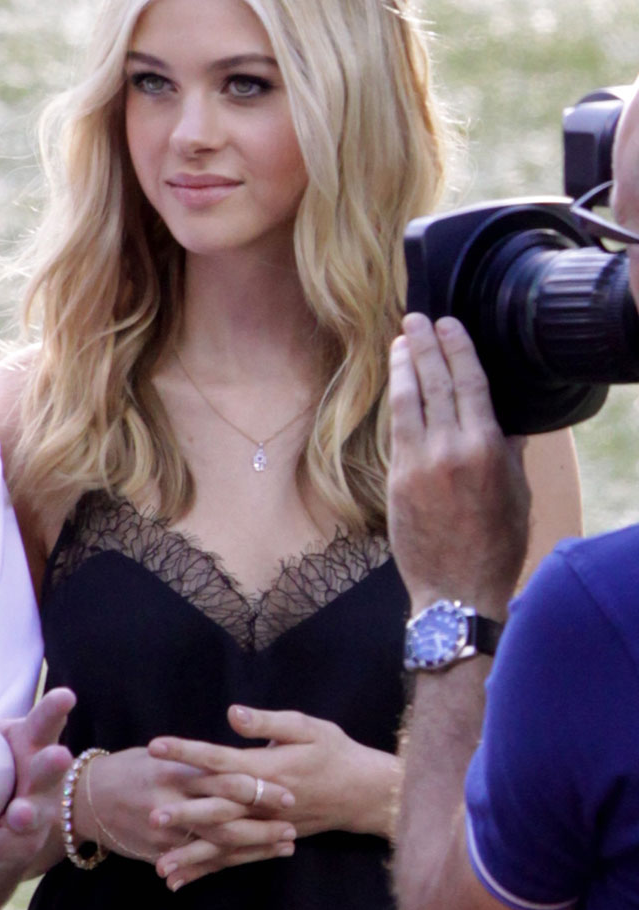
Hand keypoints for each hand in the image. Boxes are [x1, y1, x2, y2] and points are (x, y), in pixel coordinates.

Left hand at [0, 686, 75, 878]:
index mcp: (35, 743)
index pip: (46, 723)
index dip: (56, 710)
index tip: (65, 696)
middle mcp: (45, 779)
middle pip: (50, 770)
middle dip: (55, 764)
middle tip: (58, 755)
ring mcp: (39, 815)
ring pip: (31, 817)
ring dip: (27, 815)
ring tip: (17, 815)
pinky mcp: (21, 846)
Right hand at [71, 746, 295, 886]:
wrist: (82, 801)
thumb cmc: (128, 770)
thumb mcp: (159, 755)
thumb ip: (195, 760)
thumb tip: (235, 754)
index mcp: (174, 772)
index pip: (223, 779)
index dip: (257, 787)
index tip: (287, 792)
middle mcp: (171, 803)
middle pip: (226, 817)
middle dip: (262, 824)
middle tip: (292, 825)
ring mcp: (164, 833)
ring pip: (217, 845)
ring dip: (254, 847)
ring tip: (285, 845)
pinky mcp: (159, 851)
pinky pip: (199, 860)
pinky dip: (228, 863)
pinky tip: (253, 859)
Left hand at [149, 703, 398, 884]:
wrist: (364, 792)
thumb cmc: (334, 752)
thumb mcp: (306, 727)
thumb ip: (267, 722)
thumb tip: (233, 713)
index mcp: (268, 768)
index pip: (219, 759)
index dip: (187, 752)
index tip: (155, 747)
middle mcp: (264, 802)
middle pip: (219, 808)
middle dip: (184, 814)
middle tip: (150, 817)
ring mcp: (266, 826)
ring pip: (225, 843)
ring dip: (192, 855)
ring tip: (160, 867)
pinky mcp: (269, 840)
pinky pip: (235, 859)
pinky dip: (208, 871)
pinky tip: (180, 882)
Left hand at [388, 314, 530, 616]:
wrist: (457, 590)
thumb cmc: (495, 545)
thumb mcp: (515, 493)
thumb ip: (508, 451)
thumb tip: (506, 421)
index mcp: (486, 449)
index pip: (469, 384)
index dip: (457, 349)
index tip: (448, 324)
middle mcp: (450, 450)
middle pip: (436, 384)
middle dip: (425, 347)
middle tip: (416, 319)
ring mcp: (418, 464)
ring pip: (408, 403)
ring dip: (403, 367)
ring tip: (399, 342)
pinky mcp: (396, 481)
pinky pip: (395, 430)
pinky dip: (395, 403)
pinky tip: (395, 387)